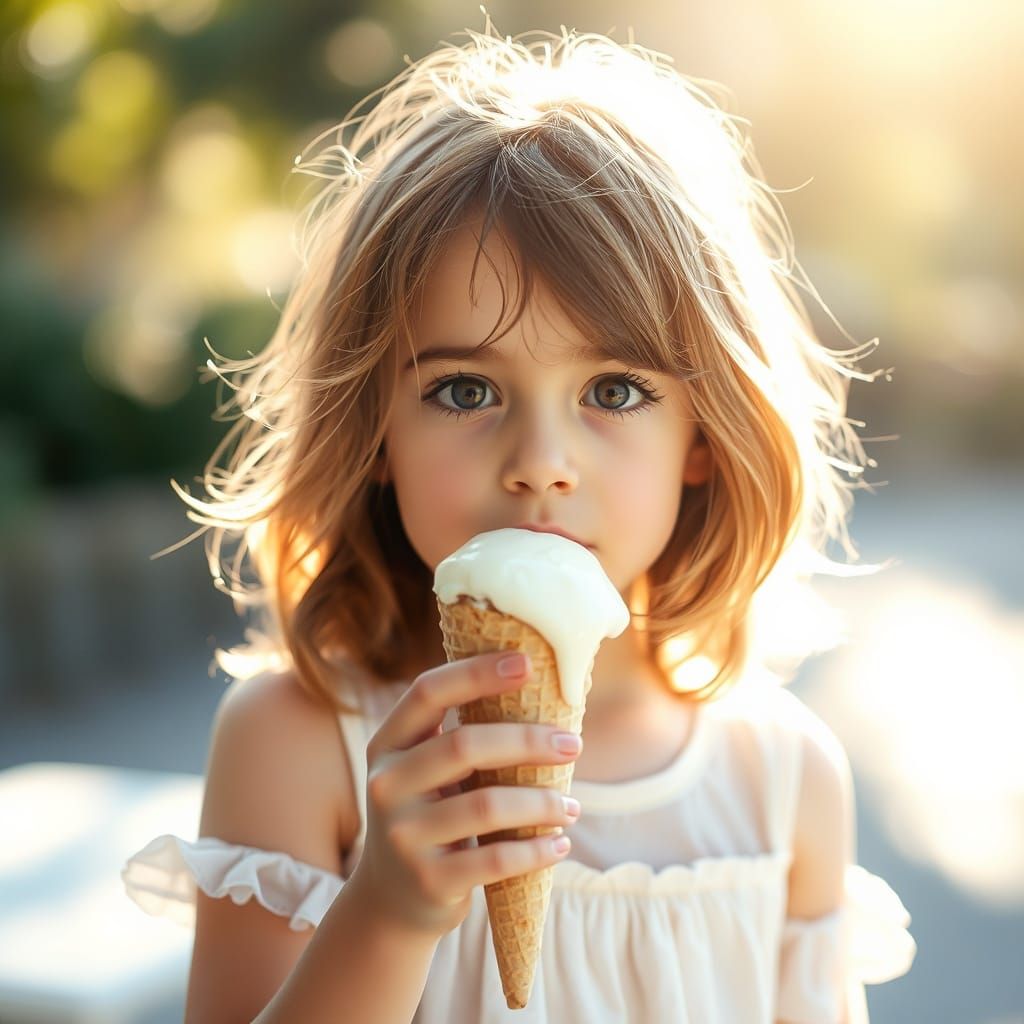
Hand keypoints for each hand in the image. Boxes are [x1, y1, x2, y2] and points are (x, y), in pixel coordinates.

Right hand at [349, 651, 582, 938]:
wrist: (391, 901)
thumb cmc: (429, 815)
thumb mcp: (424, 772)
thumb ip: (458, 737)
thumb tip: (541, 691)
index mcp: (387, 744)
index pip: (428, 692)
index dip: (477, 672)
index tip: (528, 662)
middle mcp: (386, 784)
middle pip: (465, 744)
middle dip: (528, 741)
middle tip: (574, 744)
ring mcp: (403, 835)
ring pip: (487, 805)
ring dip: (542, 803)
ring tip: (572, 807)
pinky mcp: (428, 880)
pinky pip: (495, 859)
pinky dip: (536, 850)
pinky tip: (560, 844)